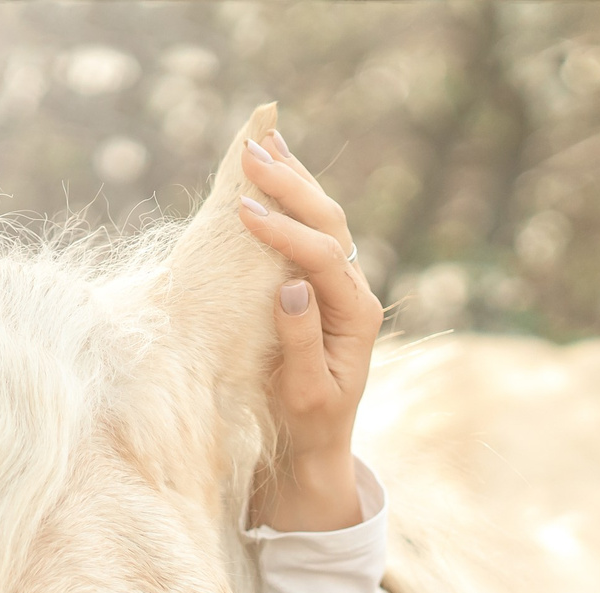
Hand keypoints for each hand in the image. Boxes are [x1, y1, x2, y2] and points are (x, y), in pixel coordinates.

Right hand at [235, 127, 381, 532]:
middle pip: (330, 223)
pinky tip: (274, 168)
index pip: (322, 257)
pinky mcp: (324, 284)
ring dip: (294, 178)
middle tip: (251, 153)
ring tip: (262, 142)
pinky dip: (292, 196)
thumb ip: (301, 341)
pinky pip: (312, 229)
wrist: (318, 443)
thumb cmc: (308, 424)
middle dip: (291, 185)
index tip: (243, 212)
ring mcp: (342, 284)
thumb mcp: (305, 393)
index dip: (283, 231)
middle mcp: (356, 292)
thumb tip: (292, 285)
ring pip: (325, 217)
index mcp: (356, 316)